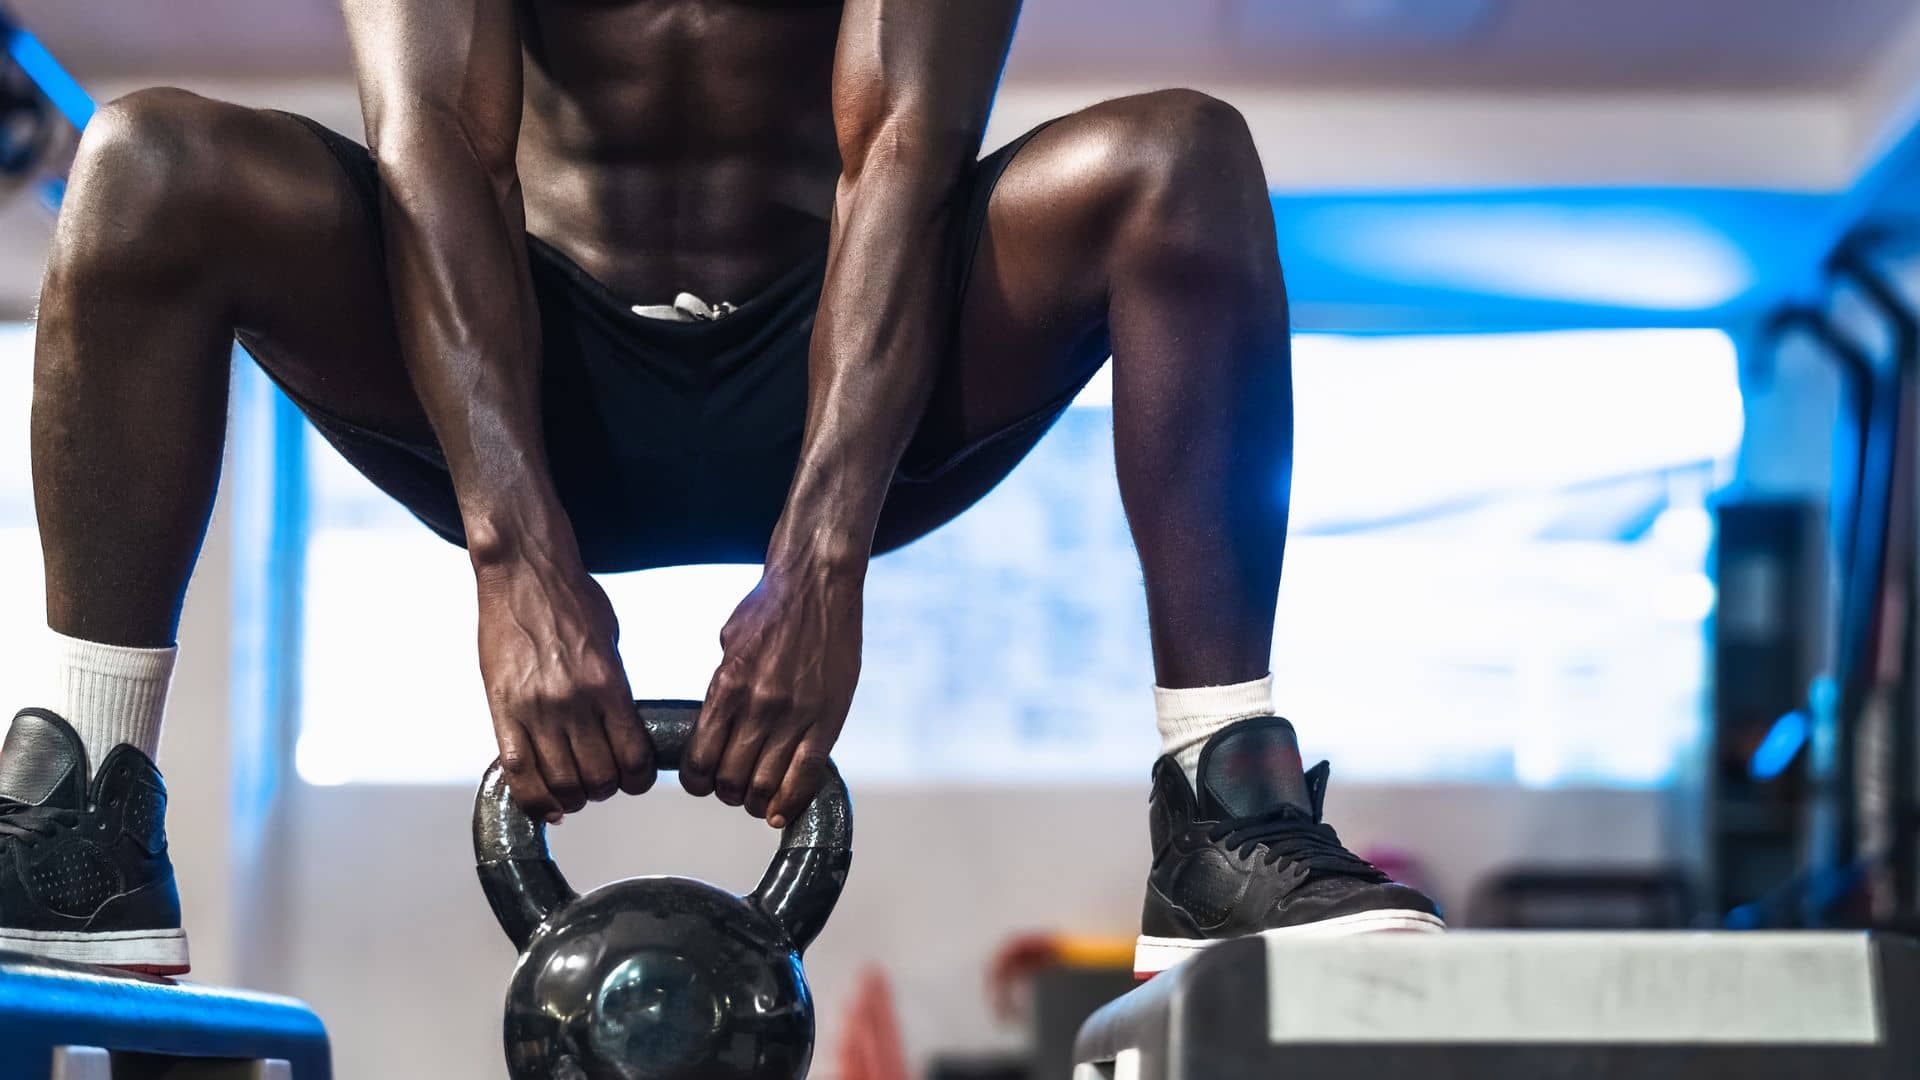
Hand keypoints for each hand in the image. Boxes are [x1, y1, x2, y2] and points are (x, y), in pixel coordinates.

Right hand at [476, 551, 654, 821]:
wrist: (524, 572)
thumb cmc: (571, 600)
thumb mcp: (609, 642)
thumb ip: (614, 689)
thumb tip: (620, 730)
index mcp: (608, 684)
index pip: (632, 758)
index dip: (636, 780)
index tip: (633, 779)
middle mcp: (573, 702)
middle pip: (597, 777)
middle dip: (605, 789)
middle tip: (602, 783)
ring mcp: (534, 708)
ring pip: (560, 783)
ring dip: (573, 797)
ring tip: (575, 791)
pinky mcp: (502, 708)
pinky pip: (518, 771)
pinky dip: (535, 798)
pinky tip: (548, 803)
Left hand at [682, 561, 862, 826]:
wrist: (817, 582)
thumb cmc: (770, 607)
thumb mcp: (730, 644)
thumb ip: (723, 686)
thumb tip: (716, 723)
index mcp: (727, 686)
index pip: (700, 759)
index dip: (696, 782)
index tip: (700, 782)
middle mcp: (759, 706)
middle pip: (731, 779)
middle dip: (725, 792)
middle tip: (729, 788)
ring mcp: (796, 715)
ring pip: (767, 785)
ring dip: (755, 800)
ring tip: (755, 798)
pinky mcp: (828, 718)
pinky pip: (807, 776)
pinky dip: (790, 802)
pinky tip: (779, 812)